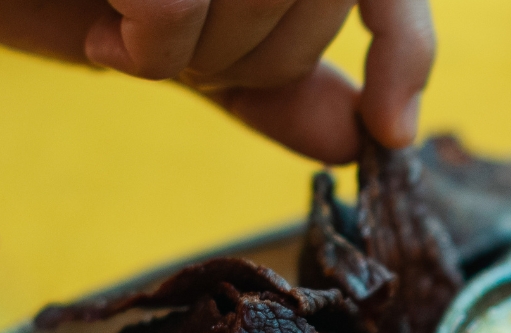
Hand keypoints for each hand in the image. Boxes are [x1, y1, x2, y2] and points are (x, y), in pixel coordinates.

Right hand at [0, 0, 433, 163]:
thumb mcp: (179, 42)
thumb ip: (267, 82)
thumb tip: (358, 140)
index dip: (405, 48)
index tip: (389, 127)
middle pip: (320, 1)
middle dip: (246, 57)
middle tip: (159, 47)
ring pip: (264, 0)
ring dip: (190, 54)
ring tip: (123, 29)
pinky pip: (185, 3)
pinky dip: (152, 41)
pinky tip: (105, 26)